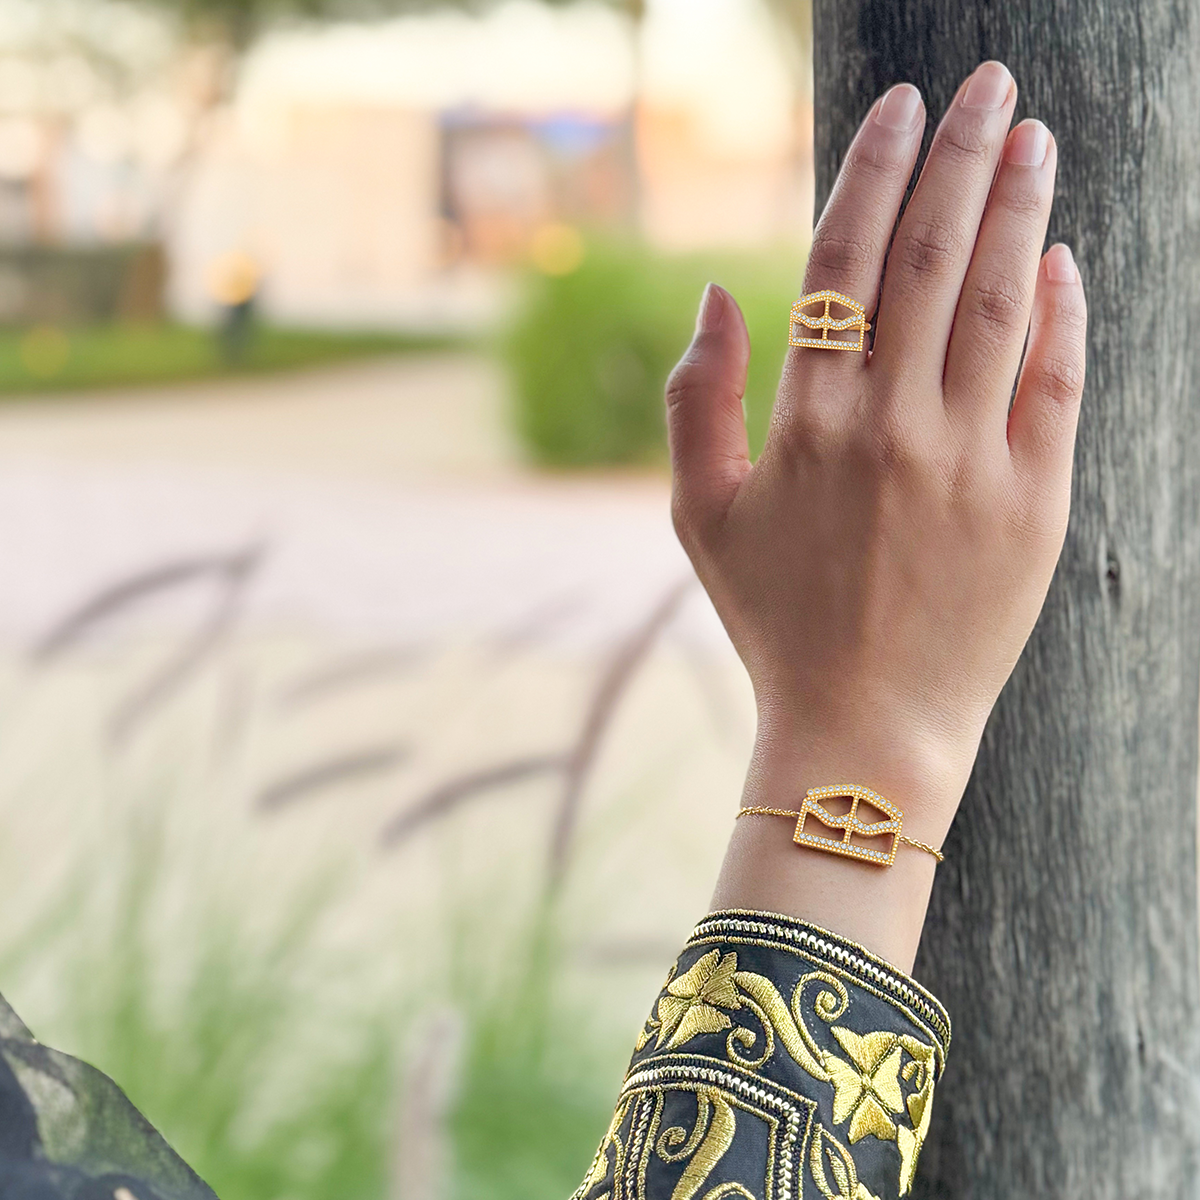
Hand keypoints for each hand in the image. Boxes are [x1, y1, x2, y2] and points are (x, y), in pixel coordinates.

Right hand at [666, 61, 1087, 969]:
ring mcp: (971, 463)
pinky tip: (1059, 257)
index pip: (845, 264)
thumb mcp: (699, 516)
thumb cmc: (773, 621)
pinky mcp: (1035, 504)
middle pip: (930, 260)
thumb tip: (718, 293)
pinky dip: (1060, 314)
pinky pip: (1055, 385)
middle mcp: (892, 428)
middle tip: (985, 84)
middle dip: (959, 156)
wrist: (863, 725)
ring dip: (1017, 208)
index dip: (874, 173)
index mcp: (808, 424)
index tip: (899, 106)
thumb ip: (696, 400)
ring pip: (1000, 304)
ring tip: (1031, 136)